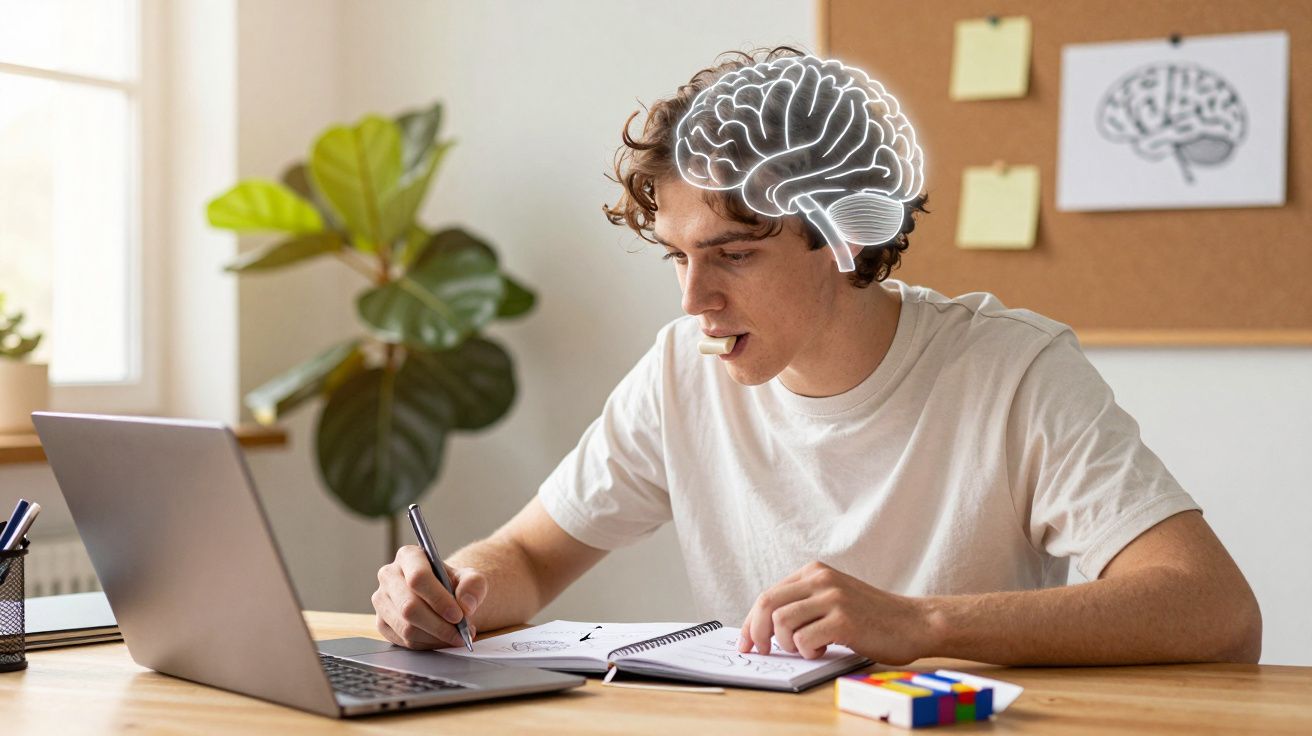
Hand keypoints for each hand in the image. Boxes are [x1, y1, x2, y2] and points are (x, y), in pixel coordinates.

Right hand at [372, 545, 487, 648]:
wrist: (442, 596)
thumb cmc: (453, 584)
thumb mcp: (470, 578)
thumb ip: (474, 585)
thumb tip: (466, 605)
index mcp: (409, 556)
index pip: (418, 578)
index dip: (439, 600)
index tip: (458, 615)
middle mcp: (389, 576)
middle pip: (409, 607)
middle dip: (439, 625)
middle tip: (460, 633)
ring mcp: (381, 600)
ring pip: (406, 627)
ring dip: (435, 637)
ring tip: (456, 636)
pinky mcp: (381, 622)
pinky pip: (403, 641)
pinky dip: (427, 644)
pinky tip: (441, 639)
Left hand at [738, 562, 928, 664]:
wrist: (914, 622)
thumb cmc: (871, 617)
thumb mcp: (833, 599)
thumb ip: (803, 604)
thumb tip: (762, 629)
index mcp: (814, 571)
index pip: (768, 595)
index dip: (750, 622)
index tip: (745, 642)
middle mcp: (821, 579)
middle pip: (766, 604)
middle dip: (756, 632)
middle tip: (761, 651)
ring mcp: (833, 597)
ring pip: (782, 622)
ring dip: (789, 644)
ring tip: (809, 648)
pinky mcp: (844, 619)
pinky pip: (805, 640)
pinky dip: (809, 652)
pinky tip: (825, 650)